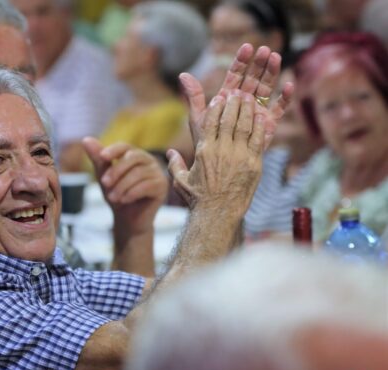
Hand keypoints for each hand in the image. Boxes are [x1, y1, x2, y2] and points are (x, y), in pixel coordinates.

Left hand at [83, 137, 166, 234]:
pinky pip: (147, 186)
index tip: (102, 157)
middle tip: (104, 183)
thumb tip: (86, 140)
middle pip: (133, 157)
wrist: (127, 219)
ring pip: (139, 173)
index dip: (114, 150)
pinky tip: (124, 200)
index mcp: (134, 155)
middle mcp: (149, 160)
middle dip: (116, 170)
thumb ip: (98, 159)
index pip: (125, 146)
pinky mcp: (162, 186)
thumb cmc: (116, 195)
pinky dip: (132, 193)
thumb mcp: (104, 177)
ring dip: (122, 186)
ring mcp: (157, 173)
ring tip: (112, 198)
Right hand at [168, 90, 265, 218]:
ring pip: (245, 125)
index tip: (219, 98)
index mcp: (204, 151)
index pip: (210, 122)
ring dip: (247, 109)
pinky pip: (258, 139)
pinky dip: (259, 125)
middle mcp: (222, 150)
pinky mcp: (254, 163)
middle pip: (229, 119)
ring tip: (248, 99)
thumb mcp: (181, 181)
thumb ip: (175, 164)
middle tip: (237, 93)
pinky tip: (260, 116)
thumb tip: (170, 152)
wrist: (218, 215)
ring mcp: (239, 156)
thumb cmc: (198, 199)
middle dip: (233, 103)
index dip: (216, 107)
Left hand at [181, 44, 293, 148]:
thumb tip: (183, 74)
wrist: (217, 164)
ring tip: (275, 58)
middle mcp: (244, 101)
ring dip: (272, 73)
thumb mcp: (199, 117)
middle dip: (259, 63)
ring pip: (267, 88)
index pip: (236, 75)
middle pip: (253, 78)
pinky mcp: (268, 123)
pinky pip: (279, 109)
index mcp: (228, 97)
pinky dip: (285, 98)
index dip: (241, 61)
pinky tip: (289, 86)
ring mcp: (257, 110)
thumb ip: (194, 96)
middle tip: (264, 49)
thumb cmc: (206, 141)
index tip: (247, 47)